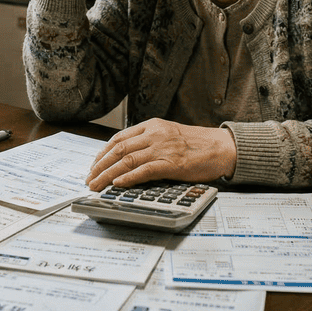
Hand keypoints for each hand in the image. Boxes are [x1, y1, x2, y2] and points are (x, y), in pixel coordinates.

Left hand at [86, 118, 236, 190]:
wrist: (222, 147)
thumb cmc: (198, 144)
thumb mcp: (169, 134)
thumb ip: (149, 141)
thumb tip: (127, 157)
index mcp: (152, 125)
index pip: (119, 138)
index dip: (103, 152)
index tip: (94, 164)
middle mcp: (155, 134)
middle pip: (118, 149)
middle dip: (100, 165)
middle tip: (89, 178)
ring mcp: (163, 148)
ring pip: (127, 160)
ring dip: (108, 174)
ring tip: (97, 185)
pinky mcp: (172, 163)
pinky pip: (144, 171)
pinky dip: (128, 178)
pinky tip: (117, 184)